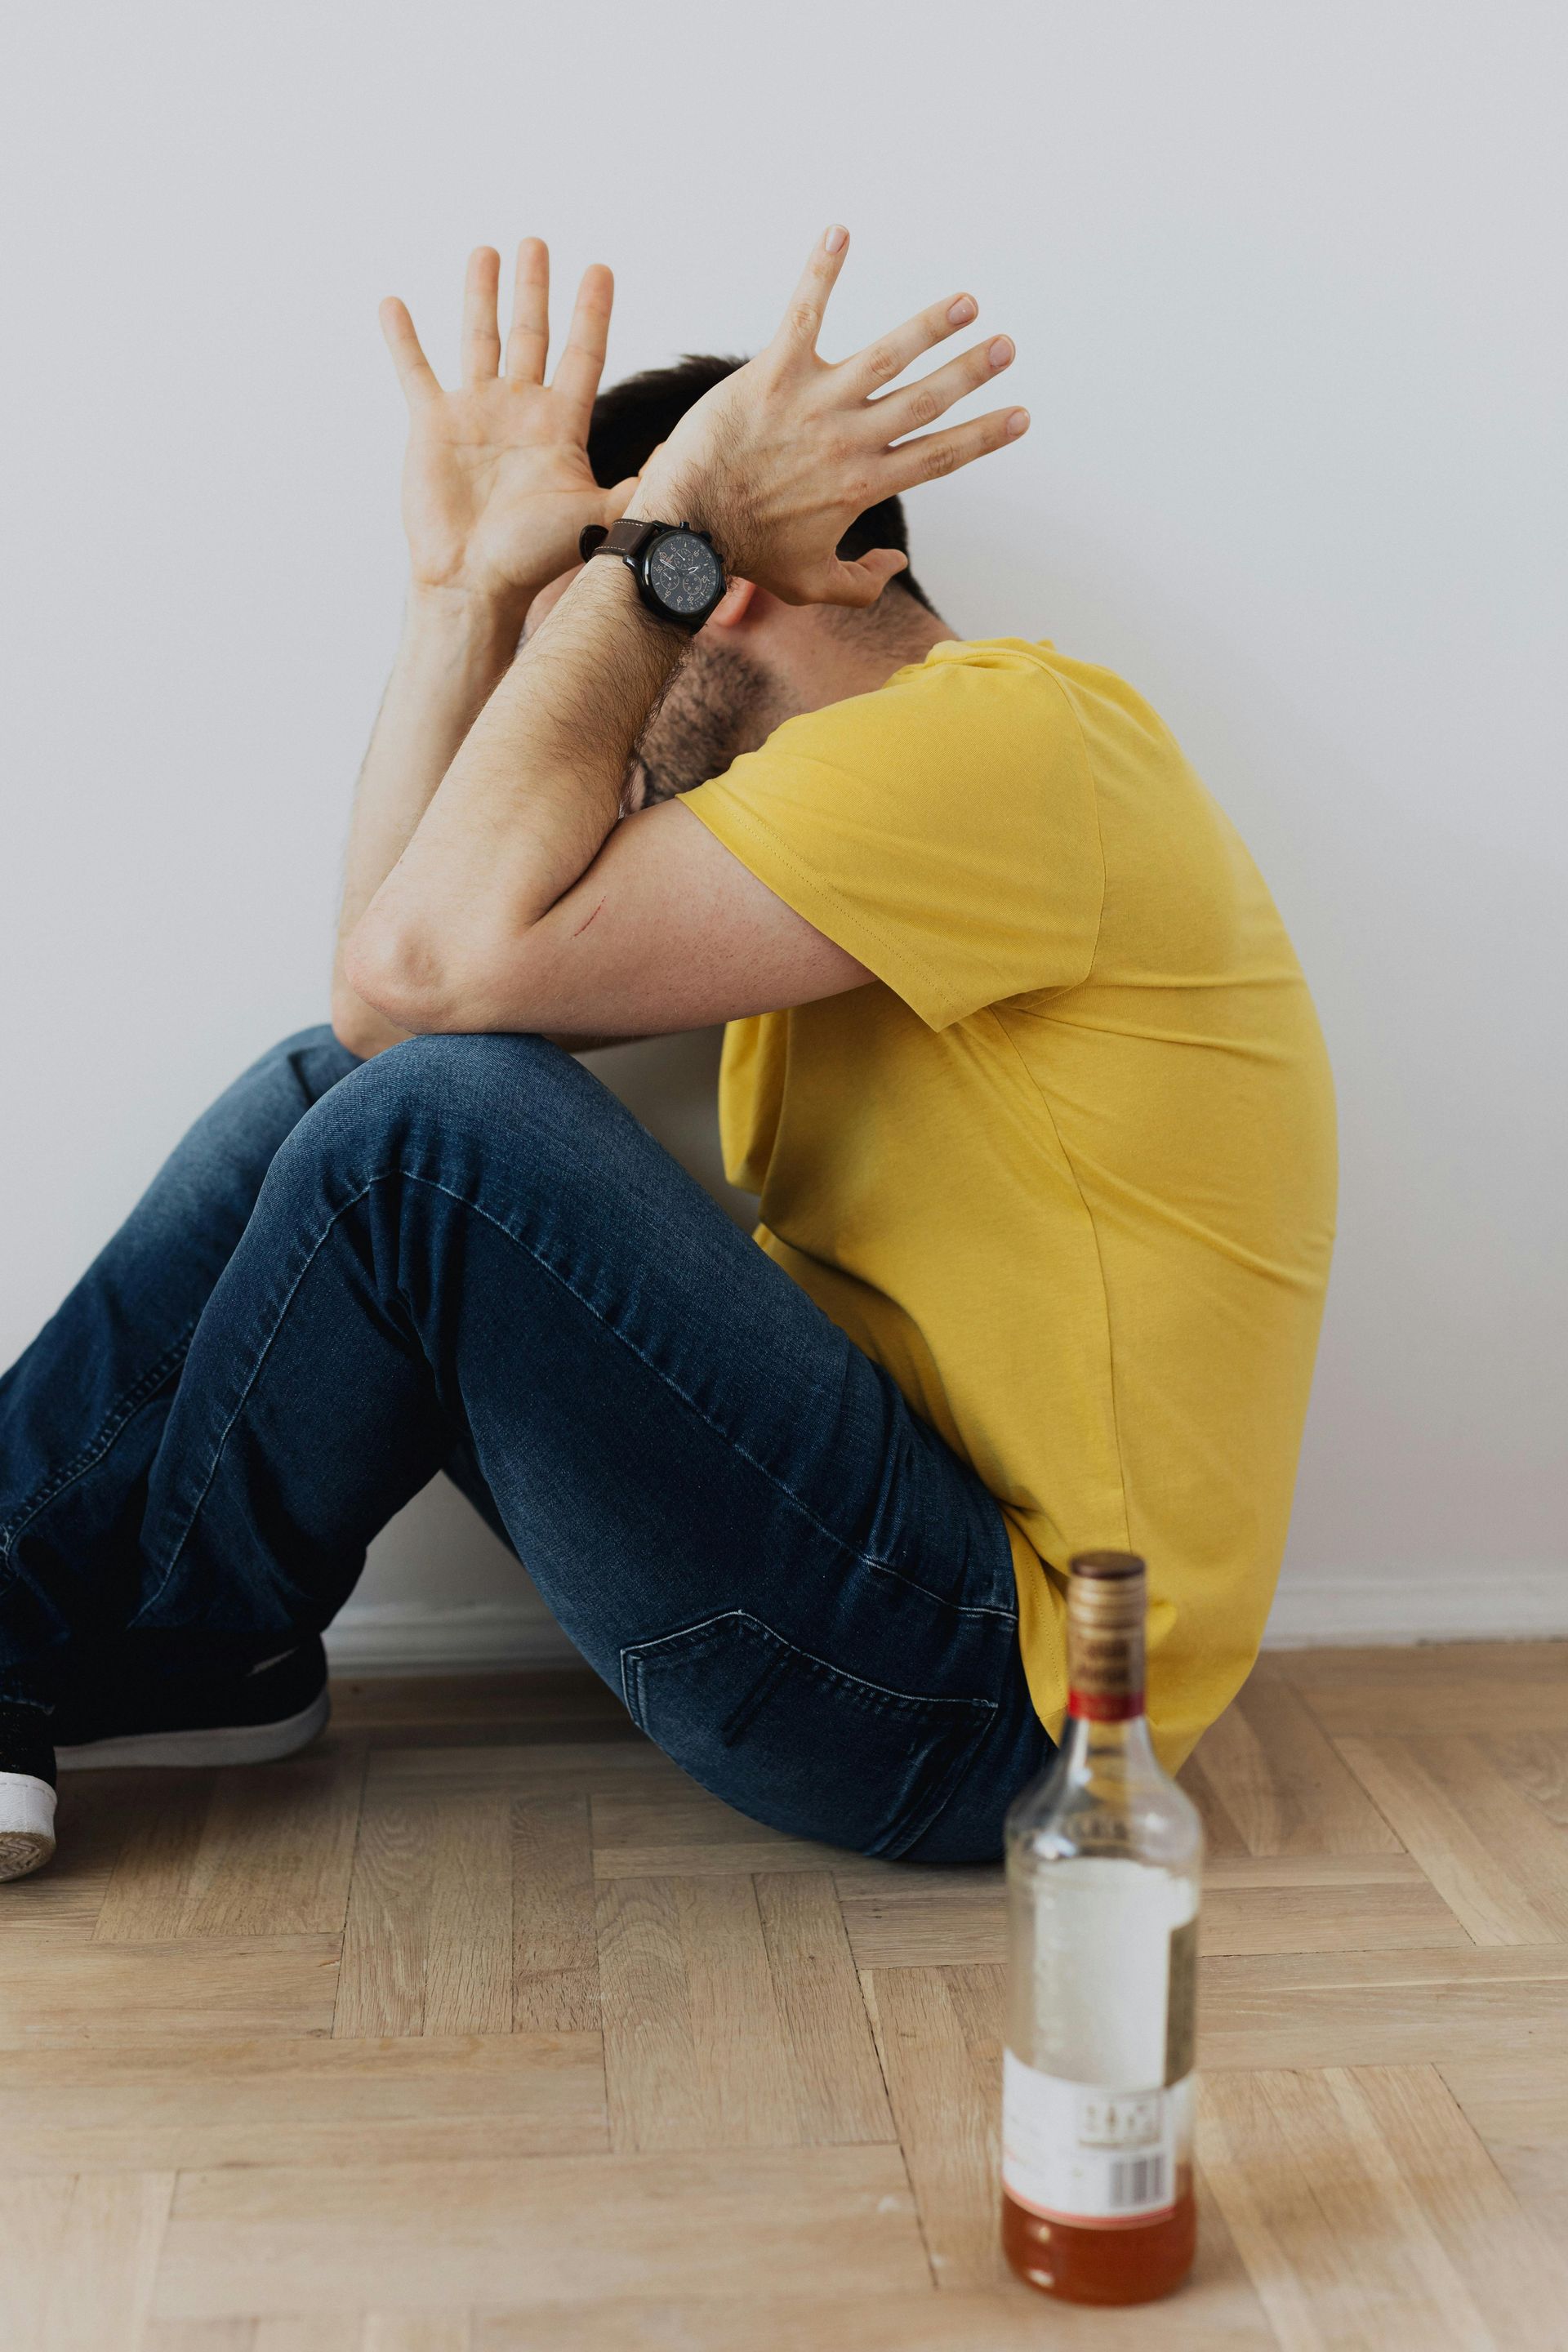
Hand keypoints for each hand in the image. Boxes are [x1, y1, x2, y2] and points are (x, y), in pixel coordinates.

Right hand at [380, 242, 638, 615]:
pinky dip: (403, 338)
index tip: (601, 270)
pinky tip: (393, 303)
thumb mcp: (600, 517)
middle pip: (531, 334)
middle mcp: (520, 412)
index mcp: (561, 427)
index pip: (583, 355)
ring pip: (479, 339)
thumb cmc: (536, 558)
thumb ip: (642, 485)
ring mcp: (476, 414)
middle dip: (535, 288)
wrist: (476, 581)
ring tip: (487, 251)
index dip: (592, 314)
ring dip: (481, 294)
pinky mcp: (433, 425)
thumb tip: (682, 458)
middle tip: (538, 242)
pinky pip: (415, 370)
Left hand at [633, 226, 1028, 607]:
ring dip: (929, 325)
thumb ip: (861, 581)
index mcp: (863, 486)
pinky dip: (822, 271)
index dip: (984, 436)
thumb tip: (897, 563)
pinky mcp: (773, 374)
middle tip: (1006, 346)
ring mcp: (814, 403)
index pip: (939, 455)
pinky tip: (840, 231)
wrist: (686, 530)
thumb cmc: (745, 556)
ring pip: (885, 355)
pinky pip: (804, 313)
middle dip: (971, 372)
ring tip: (964, 303)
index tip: (1020, 416)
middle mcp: (849, 441)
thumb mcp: (809, 584)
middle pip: (925, 400)